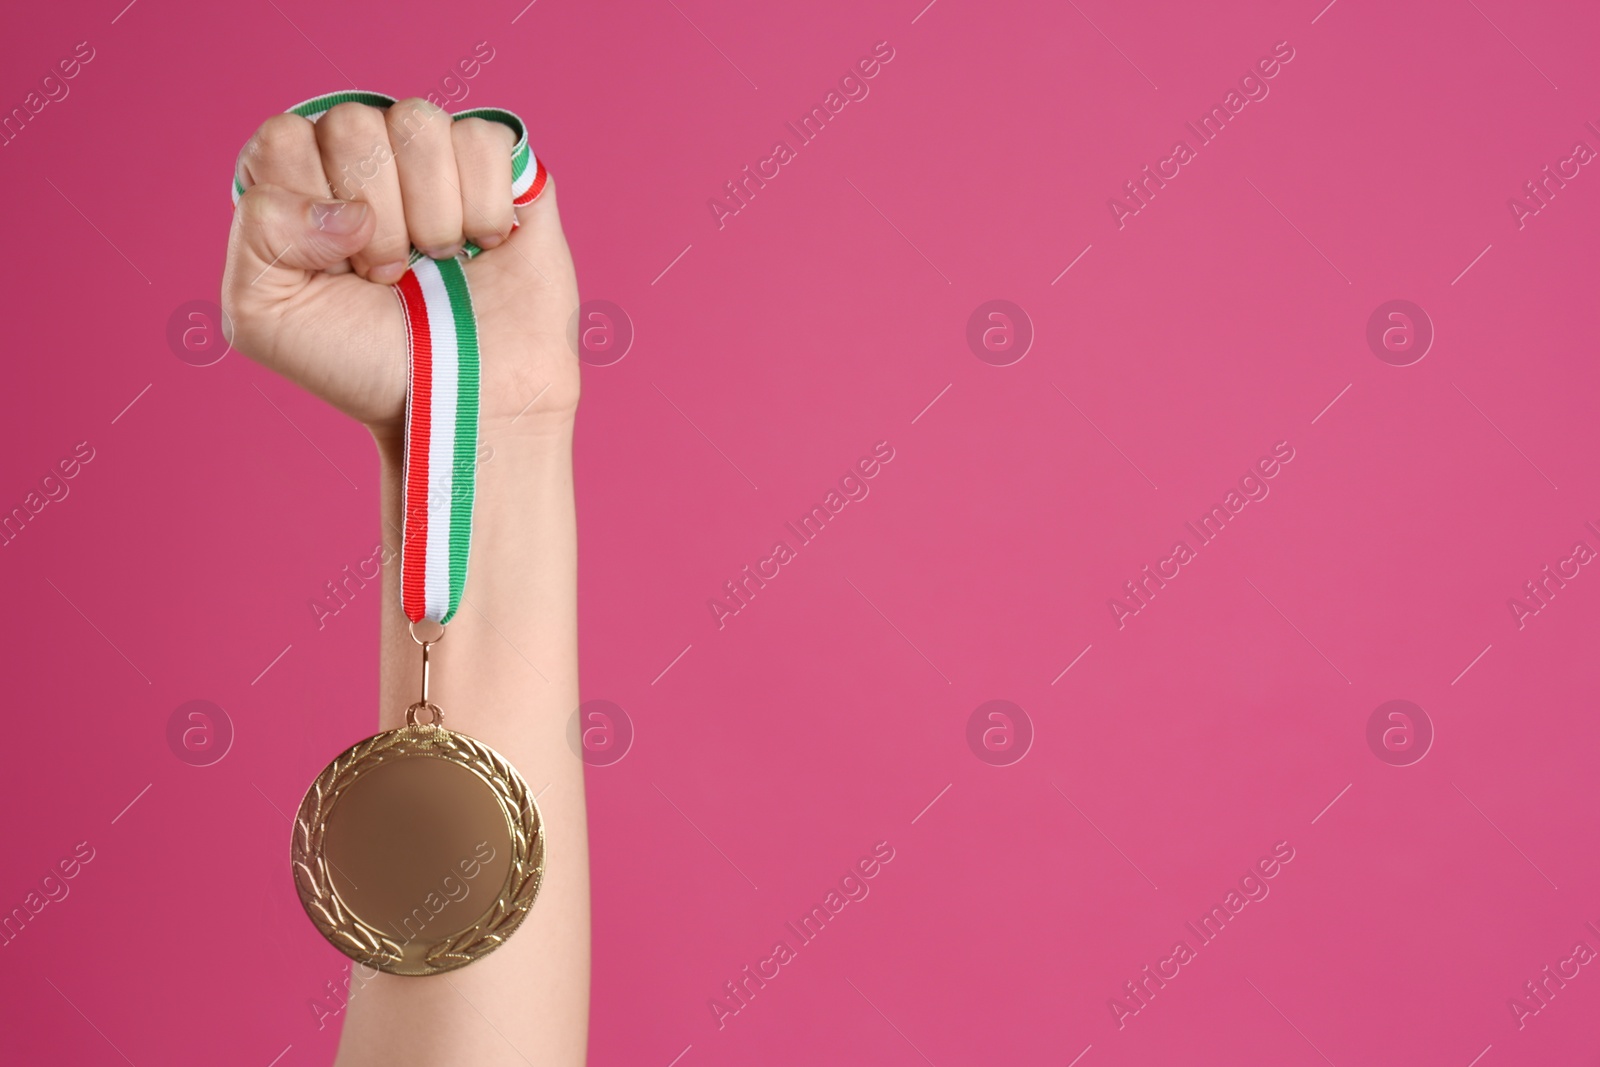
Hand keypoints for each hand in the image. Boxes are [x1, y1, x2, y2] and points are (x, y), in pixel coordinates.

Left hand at [221, 97, 578, 446]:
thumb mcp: (266, 320)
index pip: (284, 138)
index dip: (312, 204)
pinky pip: (484, 138)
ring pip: (420, 122)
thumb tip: (349, 208)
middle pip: (354, 124)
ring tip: (441, 261)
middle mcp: (362, 162)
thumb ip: (259, 238)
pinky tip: (487, 244)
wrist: (464, 402)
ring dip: (433, 213)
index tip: (338, 268)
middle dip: (377, 217)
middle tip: (391, 274)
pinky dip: (487, 203)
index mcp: (298, 185)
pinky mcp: (500, 170)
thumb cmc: (366, 364)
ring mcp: (432, 163)